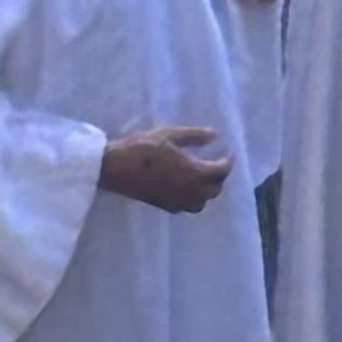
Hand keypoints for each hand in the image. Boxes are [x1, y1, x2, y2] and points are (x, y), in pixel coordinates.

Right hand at [99, 123, 233, 211]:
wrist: (113, 167)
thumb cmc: (141, 147)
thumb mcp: (169, 134)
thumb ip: (195, 136)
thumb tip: (215, 136)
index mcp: (192, 172)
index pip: (221, 171)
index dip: (228, 161)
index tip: (227, 151)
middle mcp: (188, 191)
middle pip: (215, 189)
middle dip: (220, 176)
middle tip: (215, 161)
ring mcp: (175, 201)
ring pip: (203, 202)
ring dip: (208, 190)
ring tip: (203, 175)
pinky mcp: (163, 205)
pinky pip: (187, 207)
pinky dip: (194, 199)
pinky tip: (187, 186)